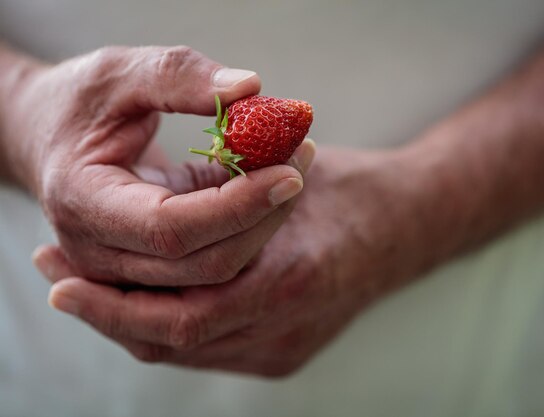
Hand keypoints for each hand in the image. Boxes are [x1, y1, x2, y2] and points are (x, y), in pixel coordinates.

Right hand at [3, 45, 308, 285]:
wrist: (47, 137)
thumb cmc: (78, 103)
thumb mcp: (118, 75)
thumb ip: (178, 77)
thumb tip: (250, 88)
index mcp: (84, 205)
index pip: (173, 229)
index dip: (238, 205)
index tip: (291, 171)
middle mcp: (102, 254)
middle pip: (206, 262)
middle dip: (265, 214)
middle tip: (302, 158)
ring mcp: (127, 269)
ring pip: (219, 270)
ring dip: (266, 221)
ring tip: (292, 161)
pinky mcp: (155, 264)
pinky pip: (216, 258)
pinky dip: (249, 223)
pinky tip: (268, 180)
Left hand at [35, 146, 420, 376]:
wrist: (404, 226)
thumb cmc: (345, 188)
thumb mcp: (282, 167)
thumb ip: (223, 183)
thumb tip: (152, 187)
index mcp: (290, 275)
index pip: (179, 318)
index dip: (111, 303)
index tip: (60, 278)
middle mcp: (287, 326)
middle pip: (170, 345)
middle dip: (106, 314)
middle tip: (57, 283)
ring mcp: (286, 347)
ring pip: (184, 353)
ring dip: (131, 320)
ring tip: (86, 289)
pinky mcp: (286, 354)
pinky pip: (208, 350)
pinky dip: (168, 326)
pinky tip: (144, 297)